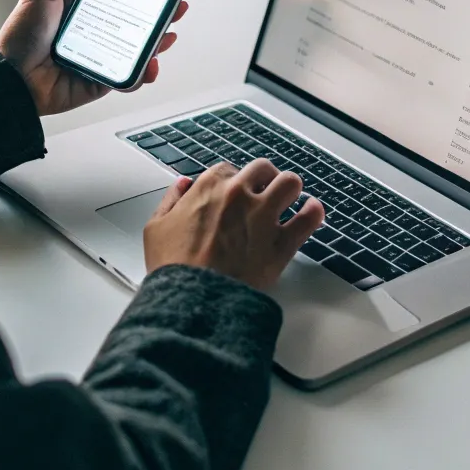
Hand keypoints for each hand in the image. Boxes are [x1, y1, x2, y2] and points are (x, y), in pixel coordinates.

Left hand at [0, 0, 188, 115]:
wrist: (11, 81)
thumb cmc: (19, 37)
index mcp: (82, 7)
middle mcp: (95, 31)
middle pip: (135, 20)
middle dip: (161, 14)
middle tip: (178, 5)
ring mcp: (101, 56)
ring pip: (138, 49)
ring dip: (158, 43)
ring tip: (168, 35)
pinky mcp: (102, 80)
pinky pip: (128, 76)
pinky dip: (143, 73)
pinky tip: (150, 66)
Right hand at [143, 160, 324, 290]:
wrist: (193, 301)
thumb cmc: (173, 267)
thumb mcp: (156, 227)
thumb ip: (170, 200)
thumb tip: (182, 186)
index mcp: (210, 187)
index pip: (230, 169)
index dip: (234, 181)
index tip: (234, 193)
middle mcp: (240, 195)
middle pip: (264, 169)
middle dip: (264, 178)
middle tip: (264, 191)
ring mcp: (263, 217)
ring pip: (291, 183)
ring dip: (289, 189)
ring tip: (288, 200)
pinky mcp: (281, 244)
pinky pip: (309, 218)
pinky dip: (313, 212)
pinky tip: (311, 212)